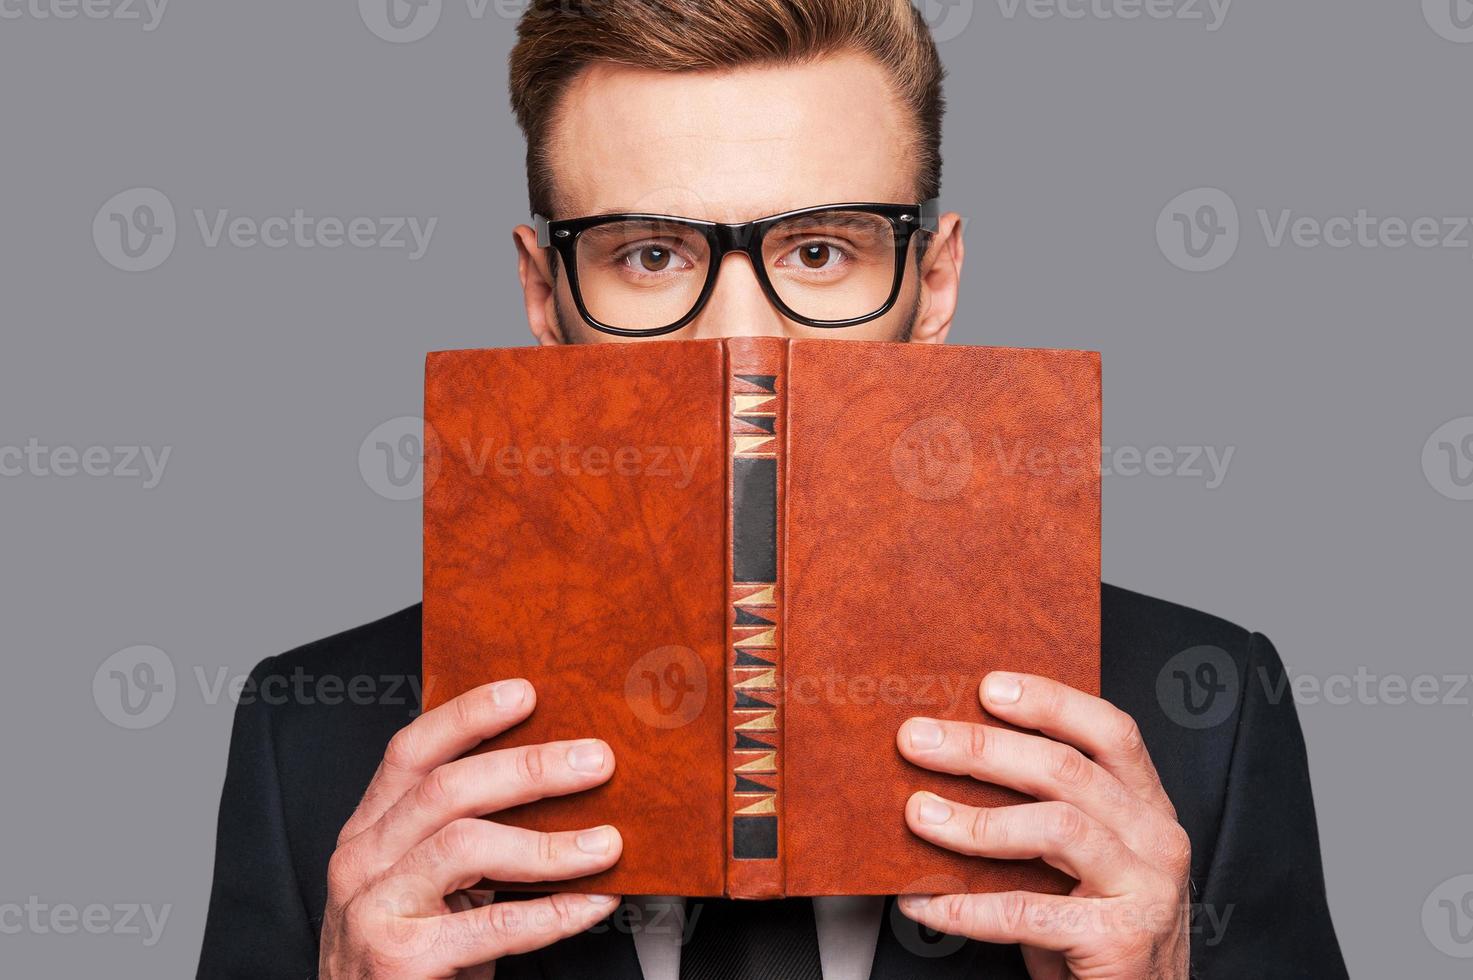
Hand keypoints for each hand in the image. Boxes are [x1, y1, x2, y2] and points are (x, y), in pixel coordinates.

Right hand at [319, 679, 621, 978]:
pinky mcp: (398, 959)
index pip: (411, 751)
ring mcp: (373, 909)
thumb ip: (465, 831)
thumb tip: (559, 776)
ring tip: (608, 843)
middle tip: (596, 762)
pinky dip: (552, 912)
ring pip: (464, 846)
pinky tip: (595, 903)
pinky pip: (490, 925)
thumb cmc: (415, 952)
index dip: (467, 716)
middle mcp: (361, 859)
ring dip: (548, 844)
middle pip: (447, 789)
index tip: (526, 691)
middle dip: (529, 768)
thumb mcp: (428, 881)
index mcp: (369, 828)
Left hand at [896, 673, 1190, 979]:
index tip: (987, 687)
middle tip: (919, 741)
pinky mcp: (1122, 939)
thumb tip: (950, 761)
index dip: (1050, 702)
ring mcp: (1146, 888)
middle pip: (1067, 770)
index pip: (1109, 730)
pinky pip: (1029, 910)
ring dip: (975, 819)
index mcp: (1148, 807)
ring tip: (919, 815)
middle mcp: (1157, 838)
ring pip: (1056, 827)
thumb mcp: (1078, 861)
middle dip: (984, 749)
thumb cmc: (1096, 931)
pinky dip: (967, 905)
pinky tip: (925, 901)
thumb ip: (1041, 811)